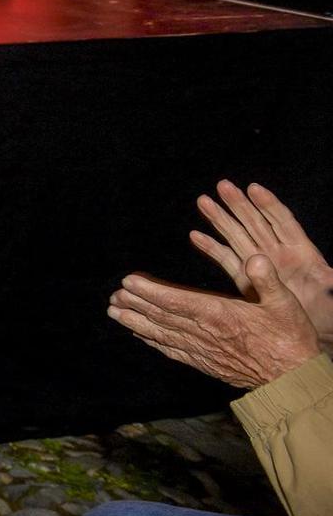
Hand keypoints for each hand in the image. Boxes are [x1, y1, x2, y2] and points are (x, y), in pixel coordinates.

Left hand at [109, 258, 321, 388]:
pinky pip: (173, 351)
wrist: (294, 379)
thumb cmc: (291, 339)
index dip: (150, 291)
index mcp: (221, 316)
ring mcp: (203, 351)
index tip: (128, 281)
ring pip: (163, 334)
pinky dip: (153, 342)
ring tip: (114, 312)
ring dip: (136, 322)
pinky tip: (140, 335)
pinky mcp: (206, 363)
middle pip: (162, 317)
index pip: (177, 301)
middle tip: (113, 295)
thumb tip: (255, 257)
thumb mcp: (286, 304)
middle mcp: (206, 334)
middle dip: (135, 304)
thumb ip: (268, 280)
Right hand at [192, 181, 332, 345]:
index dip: (269, 205)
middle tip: (223, 186)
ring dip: (220, 219)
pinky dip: (212, 248)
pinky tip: (196, 236)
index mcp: (301, 252)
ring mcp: (261, 265)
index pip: (283, 223)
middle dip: (239, 204)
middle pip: (256, 223)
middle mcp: (278, 254)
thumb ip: (331, 283)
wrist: (316, 330)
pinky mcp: (247, 280)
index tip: (254, 188)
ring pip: (238, 236)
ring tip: (203, 201)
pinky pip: (227, 260)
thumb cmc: (330, 311)